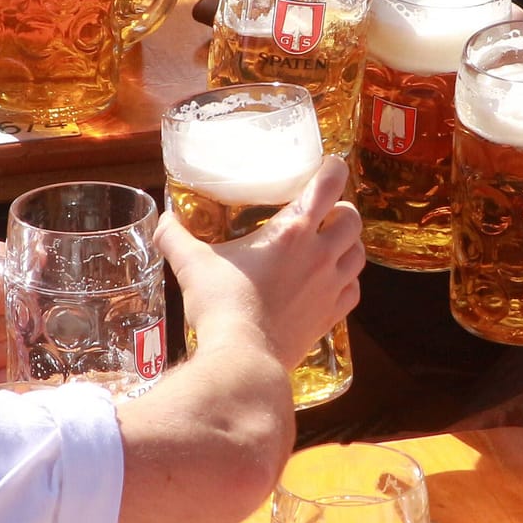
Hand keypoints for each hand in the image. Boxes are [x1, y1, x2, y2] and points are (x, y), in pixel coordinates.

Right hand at [161, 156, 362, 370]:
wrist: (243, 357)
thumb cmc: (221, 305)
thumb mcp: (192, 264)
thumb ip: (176, 236)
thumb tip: (163, 220)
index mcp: (292, 231)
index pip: (328, 185)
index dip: (334, 169)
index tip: (329, 165)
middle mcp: (320, 254)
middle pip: (352, 217)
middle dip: (342, 208)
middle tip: (325, 211)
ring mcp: (331, 286)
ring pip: (359, 252)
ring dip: (349, 242)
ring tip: (332, 242)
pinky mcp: (332, 315)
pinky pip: (354, 289)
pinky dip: (348, 280)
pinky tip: (332, 282)